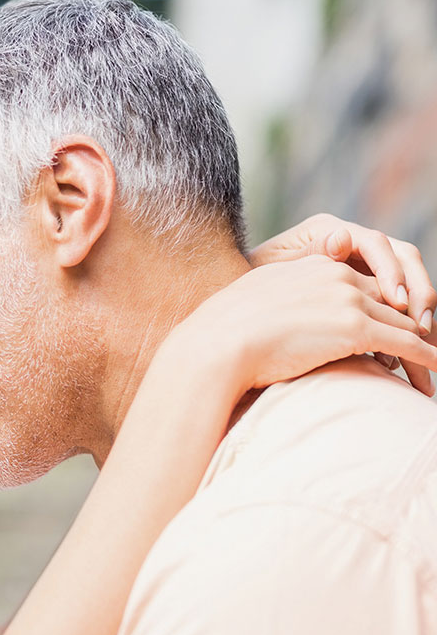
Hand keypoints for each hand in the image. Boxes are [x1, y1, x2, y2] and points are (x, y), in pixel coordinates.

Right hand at [169, 256, 436, 395]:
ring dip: (423, 347)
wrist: (219, 342)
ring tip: (432, 369)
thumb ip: (287, 293)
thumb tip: (287, 312)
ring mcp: (349, 300)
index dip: (383, 311)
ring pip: (403, 324)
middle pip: (391, 302)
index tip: (394, 332)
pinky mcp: (356, 329)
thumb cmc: (227, 328)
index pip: (366, 286)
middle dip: (411, 327)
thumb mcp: (260, 295)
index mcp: (317, 266)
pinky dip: (428, 357)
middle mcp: (339, 276)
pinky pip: (407, 344)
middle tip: (426, 350)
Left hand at [249, 213, 435, 334]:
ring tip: (423, 341)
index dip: (393, 272)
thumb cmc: (248, 289)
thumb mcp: (272, 271)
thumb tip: (342, 238)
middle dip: (417, 293)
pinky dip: (401, 327)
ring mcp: (355, 268)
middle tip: (424, 327)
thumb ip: (310, 257)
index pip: (376, 244)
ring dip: (417, 312)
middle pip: (402, 260)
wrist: (233, 315)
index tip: (397, 303)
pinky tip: (402, 352)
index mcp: (327, 230)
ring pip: (403, 285)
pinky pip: (390, 307)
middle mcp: (347, 244)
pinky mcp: (358, 294)